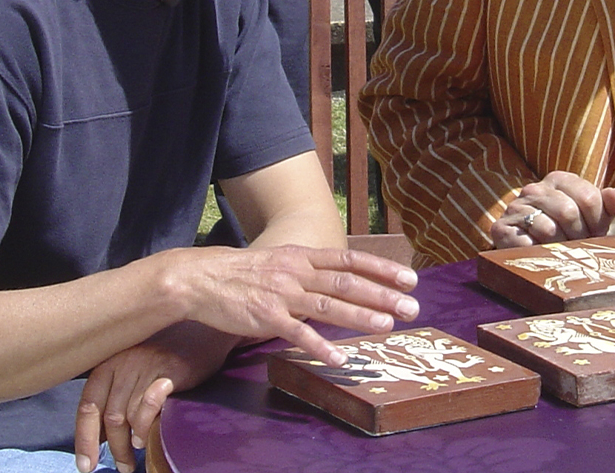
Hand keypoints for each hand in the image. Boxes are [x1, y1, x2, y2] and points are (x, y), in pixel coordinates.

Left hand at [73, 322, 230, 472]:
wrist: (206, 331)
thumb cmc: (170, 353)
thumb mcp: (136, 367)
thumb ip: (119, 392)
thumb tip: (103, 433)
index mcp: (110, 362)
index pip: (88, 405)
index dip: (84, 438)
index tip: (85, 464)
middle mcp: (123, 362)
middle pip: (109, 416)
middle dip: (113, 447)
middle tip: (123, 466)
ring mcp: (146, 365)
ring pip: (126, 415)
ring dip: (130, 441)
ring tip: (137, 453)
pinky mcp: (169, 370)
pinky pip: (148, 405)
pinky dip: (145, 426)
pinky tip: (148, 436)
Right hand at [162, 244, 418, 366]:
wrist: (202, 278)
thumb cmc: (244, 272)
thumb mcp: (281, 260)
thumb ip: (310, 270)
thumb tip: (341, 280)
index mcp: (303, 256)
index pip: (350, 260)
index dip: (382, 269)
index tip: (409, 279)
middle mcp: (297, 272)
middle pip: (347, 282)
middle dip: (382, 295)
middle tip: (412, 307)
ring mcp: (283, 294)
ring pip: (328, 305)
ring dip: (360, 316)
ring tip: (387, 326)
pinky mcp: (266, 317)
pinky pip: (298, 334)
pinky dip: (320, 347)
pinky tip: (340, 359)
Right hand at [490, 171, 614, 247]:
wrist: (529, 253)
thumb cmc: (567, 233)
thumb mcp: (590, 218)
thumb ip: (606, 205)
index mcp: (559, 179)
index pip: (590, 198)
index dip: (597, 222)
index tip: (594, 234)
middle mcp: (534, 189)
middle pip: (569, 212)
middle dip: (579, 237)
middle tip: (578, 248)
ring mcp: (515, 208)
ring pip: (549, 230)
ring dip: (559, 249)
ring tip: (560, 253)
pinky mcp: (501, 229)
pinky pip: (526, 243)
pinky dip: (538, 254)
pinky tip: (541, 255)